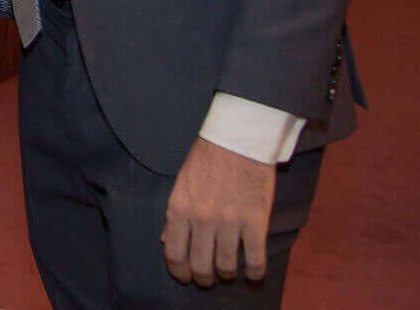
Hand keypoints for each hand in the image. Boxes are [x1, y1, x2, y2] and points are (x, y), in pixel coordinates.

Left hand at [162, 138, 275, 287]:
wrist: (237, 140)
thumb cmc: (207, 159)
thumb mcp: (181, 185)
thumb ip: (173, 214)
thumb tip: (165, 240)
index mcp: (179, 208)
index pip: (173, 254)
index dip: (179, 272)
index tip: (185, 277)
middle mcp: (201, 219)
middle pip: (200, 266)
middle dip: (204, 278)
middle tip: (208, 278)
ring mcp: (229, 222)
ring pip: (227, 266)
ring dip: (228, 274)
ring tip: (229, 272)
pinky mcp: (255, 221)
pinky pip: (255, 259)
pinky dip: (255, 272)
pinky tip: (253, 273)